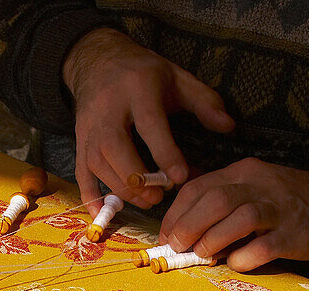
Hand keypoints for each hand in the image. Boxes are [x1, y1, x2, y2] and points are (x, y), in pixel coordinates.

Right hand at [63, 28, 233, 215]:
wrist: (97, 61)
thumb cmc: (143, 73)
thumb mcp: (177, 78)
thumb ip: (205, 101)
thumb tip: (229, 126)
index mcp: (138, 88)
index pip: (149, 124)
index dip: (164, 153)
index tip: (180, 178)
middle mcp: (108, 108)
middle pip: (115, 147)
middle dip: (136, 177)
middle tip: (158, 196)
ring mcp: (89, 126)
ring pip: (97, 162)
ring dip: (120, 188)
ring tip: (146, 201)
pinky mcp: (79, 140)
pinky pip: (80, 171)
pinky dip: (90, 195)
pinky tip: (102, 213)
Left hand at [160, 158, 308, 271]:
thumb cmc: (289, 203)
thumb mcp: (254, 190)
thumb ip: (222, 206)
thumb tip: (185, 235)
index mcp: (244, 172)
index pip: (198, 187)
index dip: (175, 214)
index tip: (165, 237)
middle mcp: (260, 186)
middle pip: (214, 200)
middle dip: (188, 226)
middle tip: (177, 248)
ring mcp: (280, 209)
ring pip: (238, 217)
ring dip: (213, 239)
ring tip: (203, 256)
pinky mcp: (295, 235)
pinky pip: (264, 247)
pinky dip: (244, 258)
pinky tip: (236, 264)